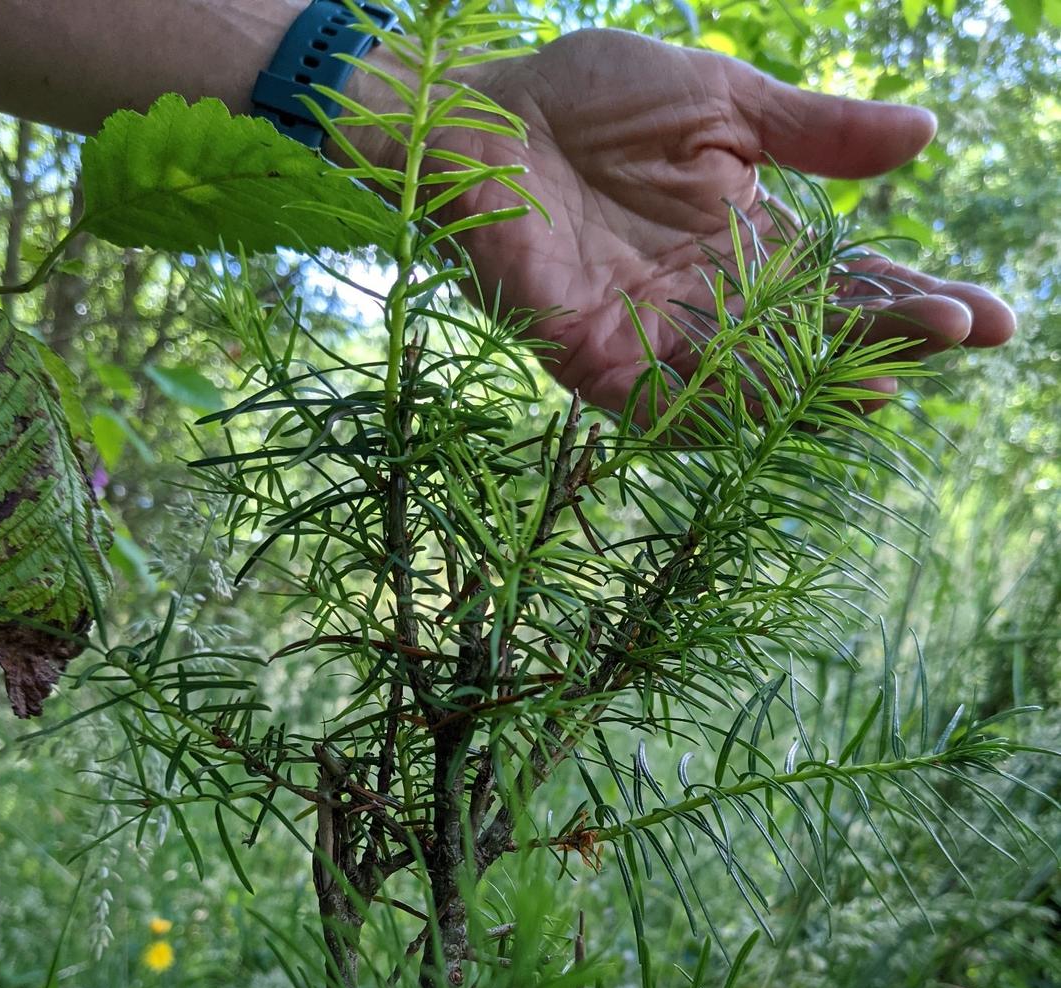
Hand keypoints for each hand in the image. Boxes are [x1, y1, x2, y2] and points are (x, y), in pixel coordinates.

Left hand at [355, 30, 1015, 412]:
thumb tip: (926, 134)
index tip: (990, 315)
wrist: (476, 116)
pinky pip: (667, 403)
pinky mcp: (596, 361)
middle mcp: (713, 300)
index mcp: (748, 239)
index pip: (847, 282)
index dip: (913, 297)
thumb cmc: (589, 98)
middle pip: (813, 336)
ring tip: (891, 373)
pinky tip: (785, 406)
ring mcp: (657, 337)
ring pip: (754, 376)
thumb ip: (814, 131)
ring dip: (820, 378)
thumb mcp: (721, 100)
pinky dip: (724, 408)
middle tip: (962, 332)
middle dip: (889, 336)